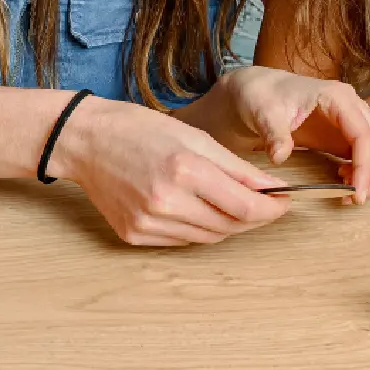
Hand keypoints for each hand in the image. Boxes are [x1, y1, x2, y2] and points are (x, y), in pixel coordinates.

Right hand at [52, 96, 292, 245]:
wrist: (84, 140)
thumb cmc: (138, 128)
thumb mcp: (194, 136)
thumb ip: (235, 167)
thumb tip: (271, 188)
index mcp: (184, 170)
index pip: (246, 206)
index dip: (273, 208)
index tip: (284, 202)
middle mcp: (166, 202)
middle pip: (230, 226)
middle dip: (255, 217)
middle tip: (266, 204)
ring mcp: (148, 223)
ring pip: (208, 238)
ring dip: (229, 225)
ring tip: (232, 204)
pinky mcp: (135, 235)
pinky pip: (182, 241)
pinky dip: (198, 229)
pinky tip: (197, 210)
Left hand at [215, 67, 369, 204]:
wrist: (259, 92)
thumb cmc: (262, 96)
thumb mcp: (263, 113)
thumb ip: (273, 133)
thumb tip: (280, 156)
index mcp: (338, 98)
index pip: (365, 136)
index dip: (366, 168)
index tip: (356, 194)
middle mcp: (354, 108)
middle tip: (354, 198)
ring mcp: (354, 122)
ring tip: (347, 192)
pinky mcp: (349, 136)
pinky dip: (365, 173)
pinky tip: (342, 182)